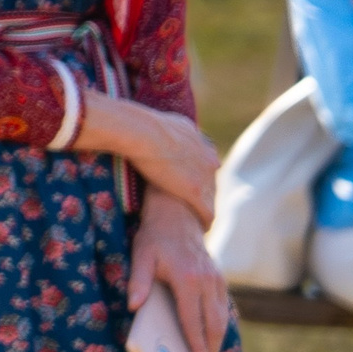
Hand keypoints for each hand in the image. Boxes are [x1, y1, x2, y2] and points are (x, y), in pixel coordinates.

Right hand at [84, 98, 218, 228]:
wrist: (141, 132)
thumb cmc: (141, 124)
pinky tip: (200, 230)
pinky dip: (204, 222)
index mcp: (199, 142)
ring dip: (203, 209)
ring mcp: (204, 176)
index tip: (185, 183)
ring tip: (195, 221)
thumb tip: (160, 129)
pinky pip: (207, 214)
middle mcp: (208, 159)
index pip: (205, 162)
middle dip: (202, 192)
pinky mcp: (196, 193)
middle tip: (190, 205)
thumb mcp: (163, 121)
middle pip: (211, 181)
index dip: (196, 174)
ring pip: (211, 198)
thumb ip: (171, 129)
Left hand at [128, 197, 229, 351]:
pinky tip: (213, 333)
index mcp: (187, 279)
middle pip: (213, 323)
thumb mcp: (141, 256)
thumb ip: (138, 281)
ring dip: (218, 337)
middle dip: (211, 348)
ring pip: (222, 316)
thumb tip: (133, 307)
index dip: (197, 346)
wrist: (177, 214)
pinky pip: (223, 305)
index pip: (193, 321)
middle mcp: (207, 281)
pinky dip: (220, 321)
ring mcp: (216, 279)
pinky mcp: (220, 276)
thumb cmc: (155, 237)